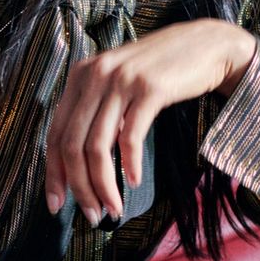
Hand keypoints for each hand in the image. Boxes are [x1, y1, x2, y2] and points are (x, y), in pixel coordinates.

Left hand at [45, 19, 255, 222]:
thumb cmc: (161, 71)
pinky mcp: (150, 87)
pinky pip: (130, 136)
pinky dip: (130, 165)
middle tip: (92, 215)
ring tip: (113, 208)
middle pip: (72, 145)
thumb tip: (79, 165)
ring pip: (97, 146)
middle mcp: (95, 76)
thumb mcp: (118, 83)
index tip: (57, 205)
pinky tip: (135, 181)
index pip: (54, 134)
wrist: (206, 45)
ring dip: (103, 185)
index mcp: (81, 77)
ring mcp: (121, 80)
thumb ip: (97, 111)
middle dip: (79, 187)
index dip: (53, 174)